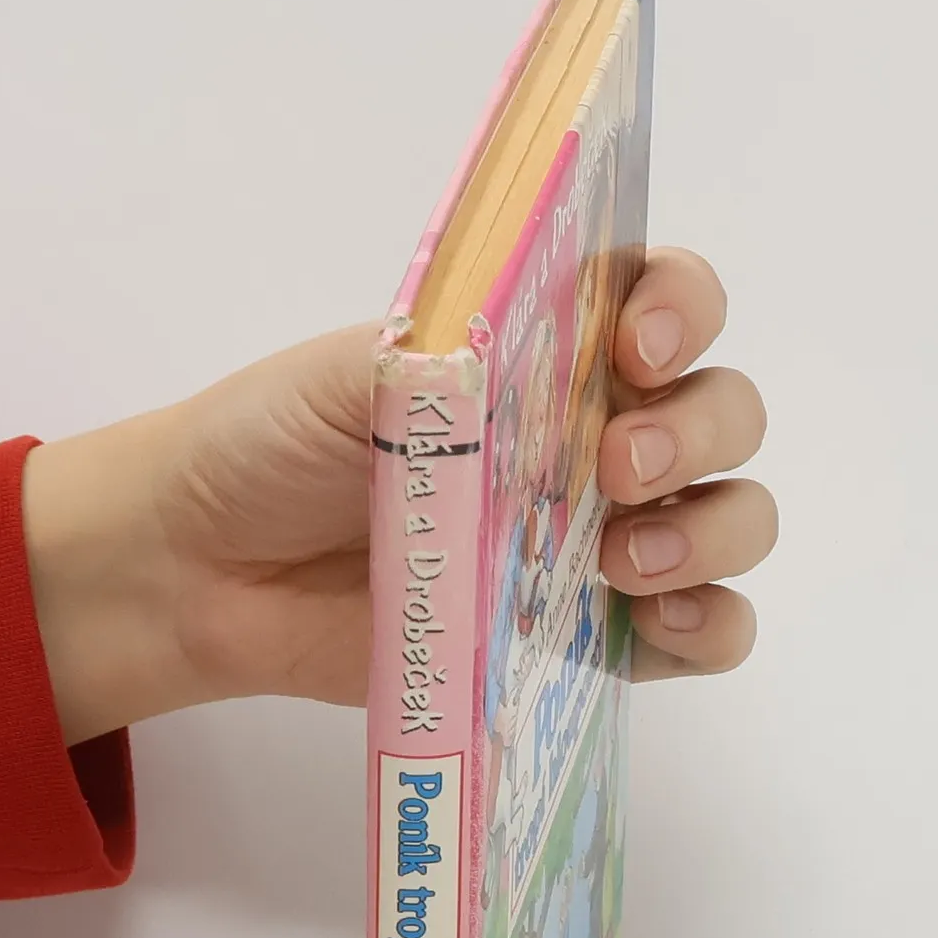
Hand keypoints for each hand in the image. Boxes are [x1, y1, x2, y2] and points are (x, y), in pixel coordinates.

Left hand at [22, 248, 775, 743]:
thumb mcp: (352, 373)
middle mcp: (594, 434)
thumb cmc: (273, 446)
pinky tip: (655, 623)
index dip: (686, 308)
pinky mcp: (585, 638)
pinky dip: (708, 628)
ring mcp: (596, 539)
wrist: (205, 568)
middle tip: (612, 469)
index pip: (672, 299)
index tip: (636, 346)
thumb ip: (449, 364)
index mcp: (550, 347)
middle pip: (724, 414)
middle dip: (695, 434)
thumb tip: (535, 385)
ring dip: (713, 532)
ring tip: (623, 563)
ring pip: (732, 519)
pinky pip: (700, 633)